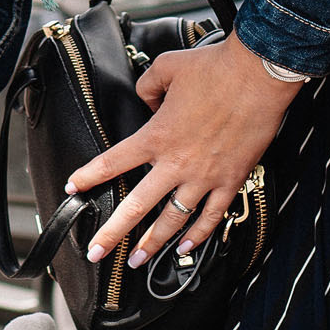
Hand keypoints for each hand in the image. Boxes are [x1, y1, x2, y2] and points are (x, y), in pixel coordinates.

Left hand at [66, 34, 300, 268]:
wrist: (257, 76)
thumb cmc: (212, 68)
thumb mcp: (166, 69)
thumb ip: (147, 87)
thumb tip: (146, 99)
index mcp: (155, 135)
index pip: (112, 161)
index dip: (89, 176)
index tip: (72, 188)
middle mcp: (176, 162)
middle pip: (137, 205)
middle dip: (114, 232)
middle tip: (98, 252)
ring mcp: (204, 176)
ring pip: (173, 219)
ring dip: (154, 243)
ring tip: (138, 260)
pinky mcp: (231, 181)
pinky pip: (211, 216)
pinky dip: (199, 235)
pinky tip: (187, 248)